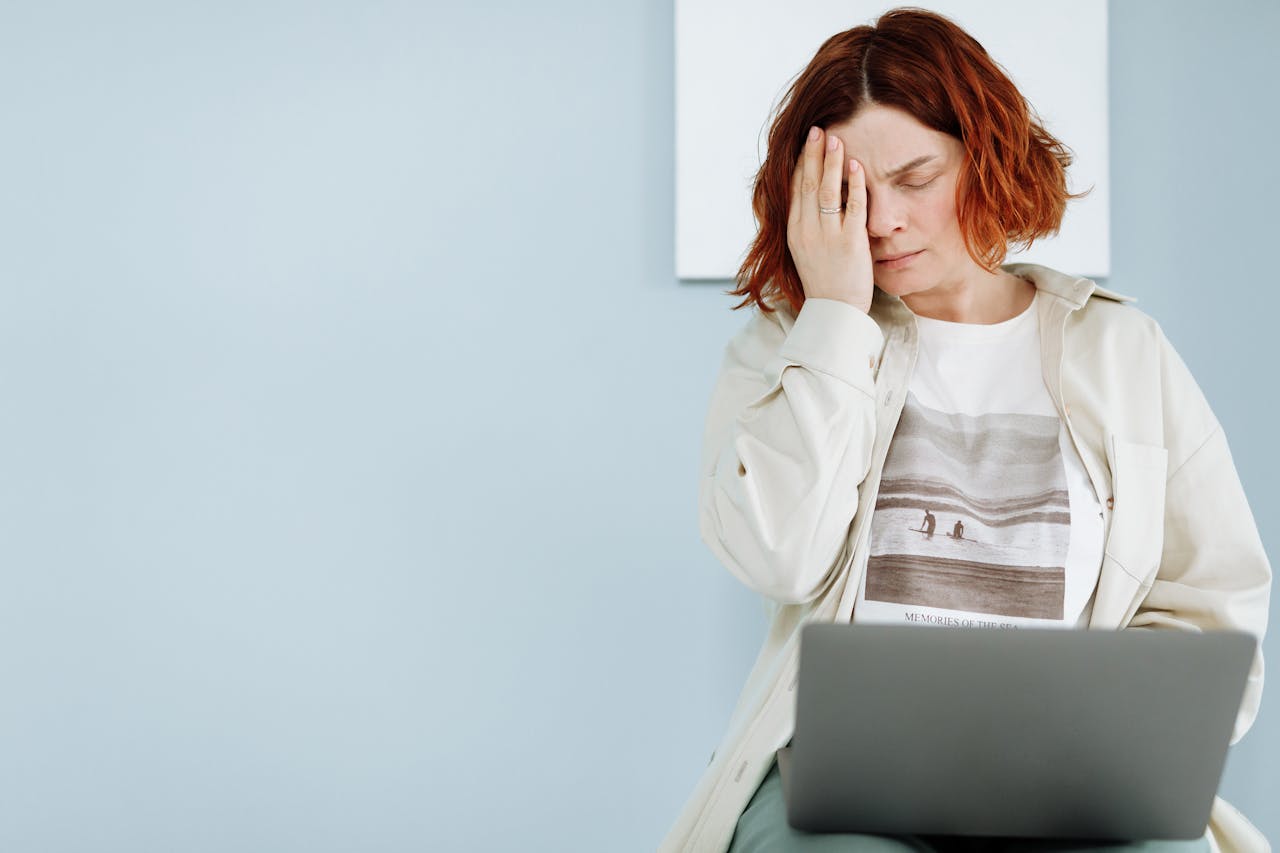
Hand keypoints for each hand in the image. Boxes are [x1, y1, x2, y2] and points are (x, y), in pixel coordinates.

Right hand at [786, 126, 874, 312]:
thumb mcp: (806, 252)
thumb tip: (809, 202)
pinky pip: (852, 208)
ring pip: (827, 192)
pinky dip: (854, 185)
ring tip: (836, 139)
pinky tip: (856, 166)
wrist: (834, 313)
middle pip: (808, 184)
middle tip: (818, 129)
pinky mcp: (850, 244)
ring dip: (831, 163)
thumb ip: (807, 226)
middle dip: (813, 155)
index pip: (796, 189)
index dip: (802, 163)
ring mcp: (827, 237)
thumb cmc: (824, 282)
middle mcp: (807, 231)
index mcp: (794, 231)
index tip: (807, 142)